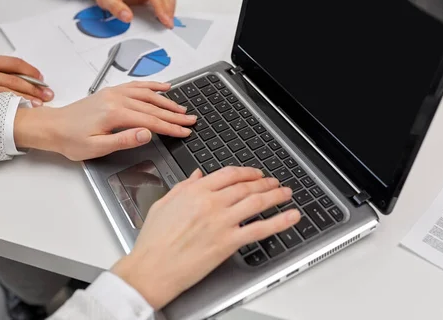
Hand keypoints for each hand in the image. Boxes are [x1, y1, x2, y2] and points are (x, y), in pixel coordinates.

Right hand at [0, 53, 52, 105]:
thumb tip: (21, 75)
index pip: (13, 63)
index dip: (31, 71)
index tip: (41, 79)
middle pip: (13, 80)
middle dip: (34, 88)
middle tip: (47, 94)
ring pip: (6, 93)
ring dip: (25, 99)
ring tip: (39, 104)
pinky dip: (9, 107)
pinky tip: (19, 110)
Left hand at [13, 81, 195, 160]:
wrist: (52, 126)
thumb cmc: (71, 140)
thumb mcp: (96, 147)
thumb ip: (124, 140)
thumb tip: (147, 133)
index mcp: (115, 113)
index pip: (151, 121)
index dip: (171, 127)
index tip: (185, 132)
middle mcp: (117, 99)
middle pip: (153, 108)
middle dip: (175, 115)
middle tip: (191, 121)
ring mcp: (114, 93)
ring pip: (148, 95)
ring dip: (167, 102)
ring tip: (183, 109)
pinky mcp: (112, 92)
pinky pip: (137, 86)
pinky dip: (152, 85)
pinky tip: (164, 86)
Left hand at [85, 0, 175, 27]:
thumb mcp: (105, 0)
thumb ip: (116, 8)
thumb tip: (128, 17)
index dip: (161, 7)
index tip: (165, 20)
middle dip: (168, 9)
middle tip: (168, 24)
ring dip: (170, 6)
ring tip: (169, 20)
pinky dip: (168, 4)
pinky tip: (166, 13)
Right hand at [111, 167, 300, 309]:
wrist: (151, 269)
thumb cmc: (153, 242)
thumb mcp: (164, 204)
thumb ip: (183, 186)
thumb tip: (198, 175)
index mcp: (195, 191)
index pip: (229, 174)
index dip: (248, 172)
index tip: (256, 174)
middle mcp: (211, 202)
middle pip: (246, 186)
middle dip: (265, 183)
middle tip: (275, 183)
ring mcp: (221, 222)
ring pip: (256, 202)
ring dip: (276, 196)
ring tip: (286, 194)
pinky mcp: (228, 242)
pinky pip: (259, 229)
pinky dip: (279, 222)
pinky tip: (291, 217)